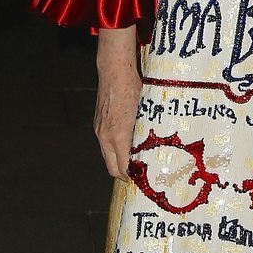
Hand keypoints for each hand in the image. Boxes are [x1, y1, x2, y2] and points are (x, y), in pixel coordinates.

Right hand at [94, 28, 140, 178]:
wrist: (114, 71)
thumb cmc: (133, 89)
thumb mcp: (145, 113)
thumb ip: (145, 134)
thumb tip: (154, 148)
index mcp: (118, 137)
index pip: (122, 168)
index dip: (131, 177)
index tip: (142, 180)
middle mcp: (105, 137)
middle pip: (112, 168)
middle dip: (123, 175)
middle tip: (137, 176)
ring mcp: (99, 131)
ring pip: (107, 156)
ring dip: (118, 162)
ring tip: (133, 162)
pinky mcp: (98, 124)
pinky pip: (105, 144)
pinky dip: (113, 150)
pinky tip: (125, 146)